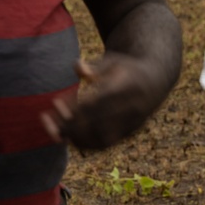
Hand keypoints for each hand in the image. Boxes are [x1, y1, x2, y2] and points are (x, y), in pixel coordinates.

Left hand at [41, 55, 164, 149]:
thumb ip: (96, 65)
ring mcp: (132, 122)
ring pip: (100, 138)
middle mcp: (131, 108)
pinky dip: (85, 143)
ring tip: (55, 129)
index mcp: (128, 88)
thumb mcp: (115, 60)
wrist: (157, 81)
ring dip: (74, 136)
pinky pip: (105, 144)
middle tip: (47, 117)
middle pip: (95, 123)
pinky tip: (69, 136)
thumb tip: (78, 68)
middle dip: (69, 123)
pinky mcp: (129, 132)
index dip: (73, 106)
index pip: (97, 103)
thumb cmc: (127, 68)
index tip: (55, 101)